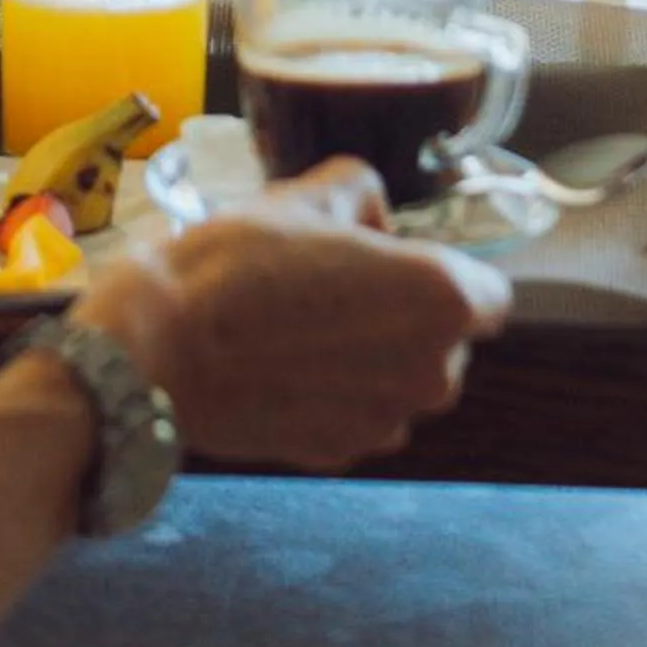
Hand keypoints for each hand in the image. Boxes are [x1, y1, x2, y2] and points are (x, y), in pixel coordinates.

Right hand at [79, 159, 511, 470]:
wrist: (159, 351)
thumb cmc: (233, 265)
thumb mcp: (302, 195)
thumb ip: (359, 193)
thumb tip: (369, 218)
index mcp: (441, 297)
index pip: (487, 293)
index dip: (437, 272)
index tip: (389, 263)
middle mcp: (433, 370)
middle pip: (443, 341)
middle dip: (401, 318)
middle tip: (331, 288)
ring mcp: (388, 420)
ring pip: (399, 382)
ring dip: (368, 360)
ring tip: (297, 329)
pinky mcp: (342, 452)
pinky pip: (357, 416)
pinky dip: (332, 396)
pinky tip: (279, 369)